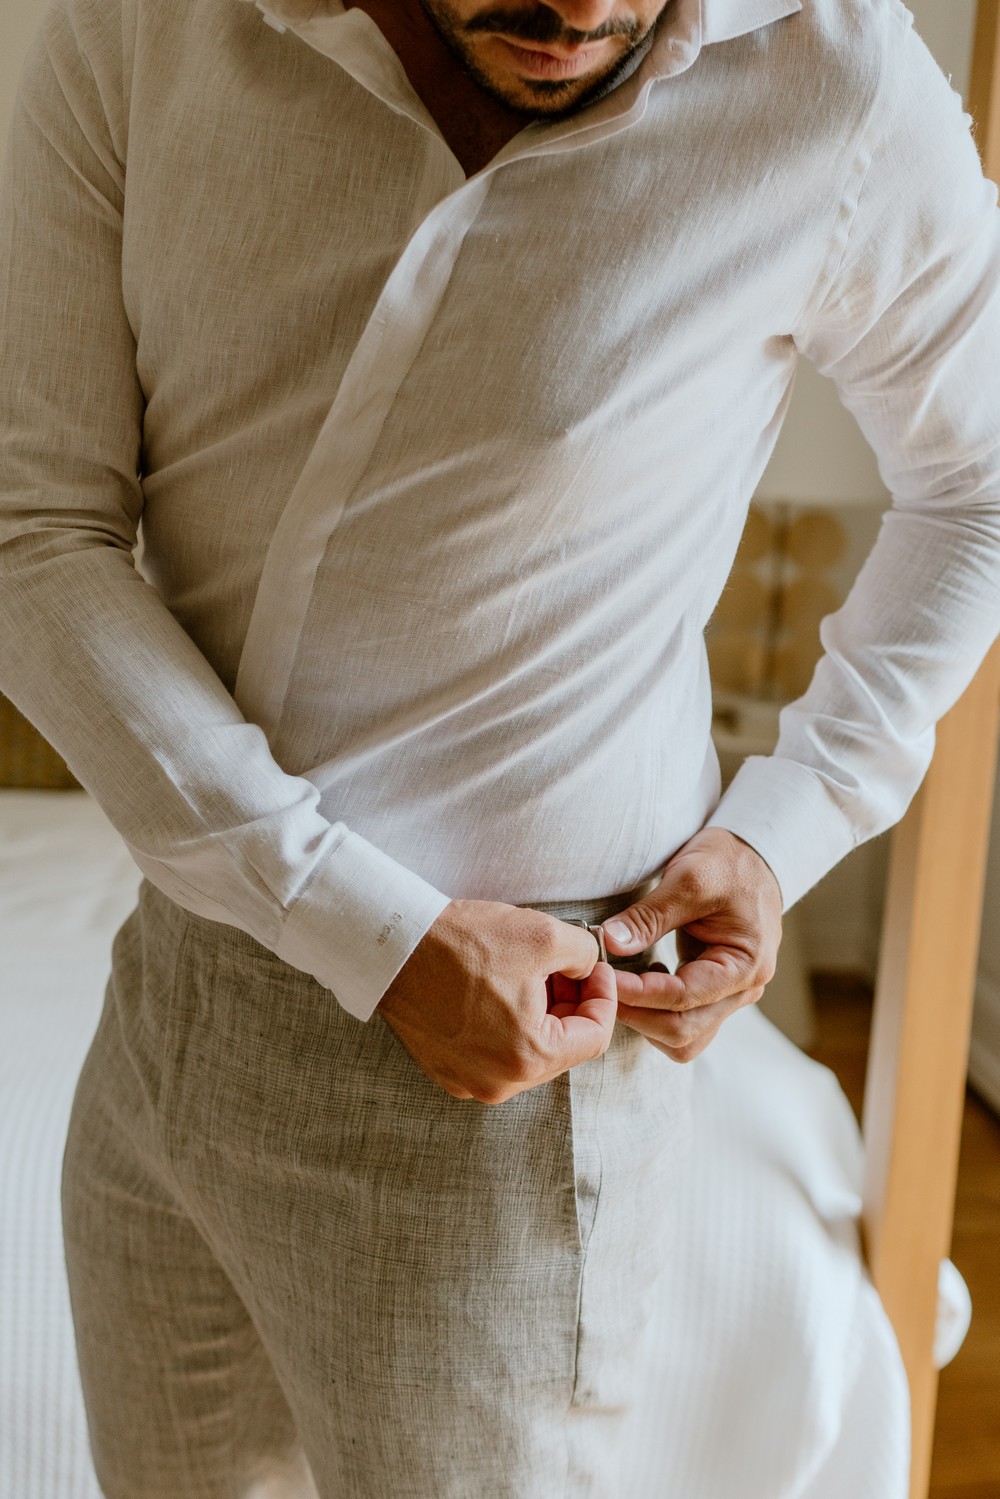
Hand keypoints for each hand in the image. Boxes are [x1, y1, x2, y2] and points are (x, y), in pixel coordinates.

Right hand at [377, 900, 616, 1103]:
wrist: (392, 946)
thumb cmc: (462, 942)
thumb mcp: (544, 936)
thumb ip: (584, 956)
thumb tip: (588, 970)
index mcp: (528, 1058)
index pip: (594, 1037)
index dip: (604, 997)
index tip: (596, 969)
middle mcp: (499, 1083)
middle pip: (561, 1048)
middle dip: (571, 1006)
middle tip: (565, 968)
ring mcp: (468, 1082)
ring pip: (528, 1052)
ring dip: (540, 1016)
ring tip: (530, 975)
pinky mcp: (446, 1071)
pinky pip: (495, 1055)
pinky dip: (508, 1026)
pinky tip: (498, 989)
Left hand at [603, 827, 781, 1062]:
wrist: (754, 856)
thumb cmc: (727, 863)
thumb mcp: (688, 879)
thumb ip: (649, 916)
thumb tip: (610, 944)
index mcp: (745, 965)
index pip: (683, 997)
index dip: (637, 993)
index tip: (601, 976)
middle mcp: (743, 990)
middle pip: (683, 1031)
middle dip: (636, 1015)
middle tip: (599, 988)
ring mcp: (731, 996)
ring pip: (684, 1038)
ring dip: (646, 1022)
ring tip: (620, 988)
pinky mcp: (716, 993)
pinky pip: (685, 1024)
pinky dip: (657, 1015)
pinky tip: (640, 983)